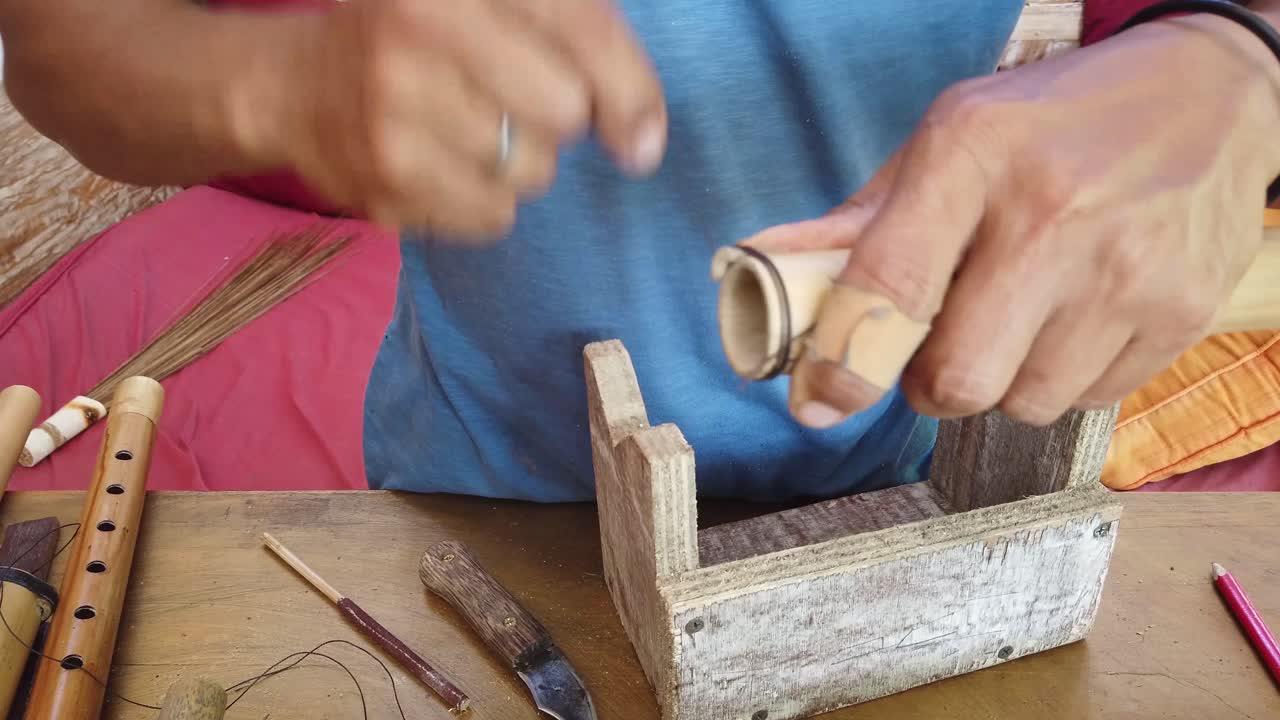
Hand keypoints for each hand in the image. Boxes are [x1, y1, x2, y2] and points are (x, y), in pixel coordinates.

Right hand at [250, 0, 665, 238]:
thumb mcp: (488, 4)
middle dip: (558, 119)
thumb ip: (581, 42)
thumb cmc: (419, 39)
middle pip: (566, 112)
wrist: (294, 88)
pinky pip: (494, 216)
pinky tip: (442, 166)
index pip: (584, 28)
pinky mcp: (384, 180)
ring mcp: (395, 108)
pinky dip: (484, 202)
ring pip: (532, 172)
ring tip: (461, 129)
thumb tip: (644, 145)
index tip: (639, 135)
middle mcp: (420, 26)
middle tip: (510, 103)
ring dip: (517, 162)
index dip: (629, 88)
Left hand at [746, 14, 1279, 427]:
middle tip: (934, 352)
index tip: (817, 401)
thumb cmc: (1052, 121)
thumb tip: (767, 269)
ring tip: (1013, 322)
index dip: (842, 364)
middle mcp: (1054, 214)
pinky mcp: (1184, 310)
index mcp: (973, 155)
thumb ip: (859, 219)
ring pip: (1022, 404)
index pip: (889, 289)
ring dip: (999, 384)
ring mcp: (1128, 269)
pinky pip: (1087, 401)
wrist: (1210, 93)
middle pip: (957, 379)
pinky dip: (1060, 379)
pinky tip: (1071, 319)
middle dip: (927, 385)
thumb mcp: (948, 137)